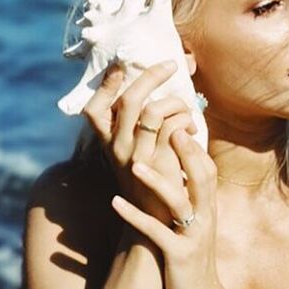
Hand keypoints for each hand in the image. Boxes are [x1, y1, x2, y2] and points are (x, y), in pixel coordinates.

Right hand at [82, 60, 196, 221]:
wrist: (159, 225)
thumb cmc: (154, 184)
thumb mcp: (138, 157)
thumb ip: (139, 131)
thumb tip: (154, 96)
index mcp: (109, 145)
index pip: (94, 109)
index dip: (105, 86)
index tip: (119, 66)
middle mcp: (119, 149)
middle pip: (129, 99)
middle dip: (150, 75)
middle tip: (169, 64)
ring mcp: (139, 156)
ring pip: (154, 109)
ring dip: (176, 101)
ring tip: (186, 109)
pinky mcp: (161, 163)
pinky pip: (175, 126)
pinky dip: (187, 119)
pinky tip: (194, 129)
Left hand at [111, 129, 223, 288]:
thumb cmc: (191, 252)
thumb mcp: (193, 220)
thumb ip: (188, 192)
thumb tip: (175, 163)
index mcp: (208, 205)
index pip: (207, 167)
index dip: (194, 145)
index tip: (178, 119)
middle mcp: (205, 216)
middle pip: (203, 177)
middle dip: (187, 153)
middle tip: (169, 128)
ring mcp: (193, 235)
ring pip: (179, 202)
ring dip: (158, 181)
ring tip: (135, 164)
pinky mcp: (178, 256)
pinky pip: (156, 232)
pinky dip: (135, 216)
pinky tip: (115, 203)